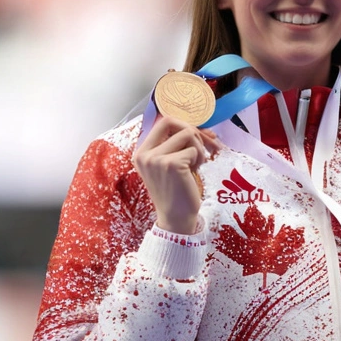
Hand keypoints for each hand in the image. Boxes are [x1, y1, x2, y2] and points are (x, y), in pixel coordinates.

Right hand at [133, 117, 220, 234]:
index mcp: (141, 152)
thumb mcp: (167, 165)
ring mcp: (156, 159)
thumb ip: (174, 145)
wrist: (176, 218)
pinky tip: (194, 173)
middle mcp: (144, 154)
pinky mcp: (171, 164)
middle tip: (200, 148)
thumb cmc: (176, 191)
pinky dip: (199, 159)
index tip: (195, 136)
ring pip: (187, 134)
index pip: (162, 122)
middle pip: (172, 122)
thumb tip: (199, 126)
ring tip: (195, 165)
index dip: (182, 124)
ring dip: (198, 148)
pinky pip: (194, 150)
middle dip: (191, 131)